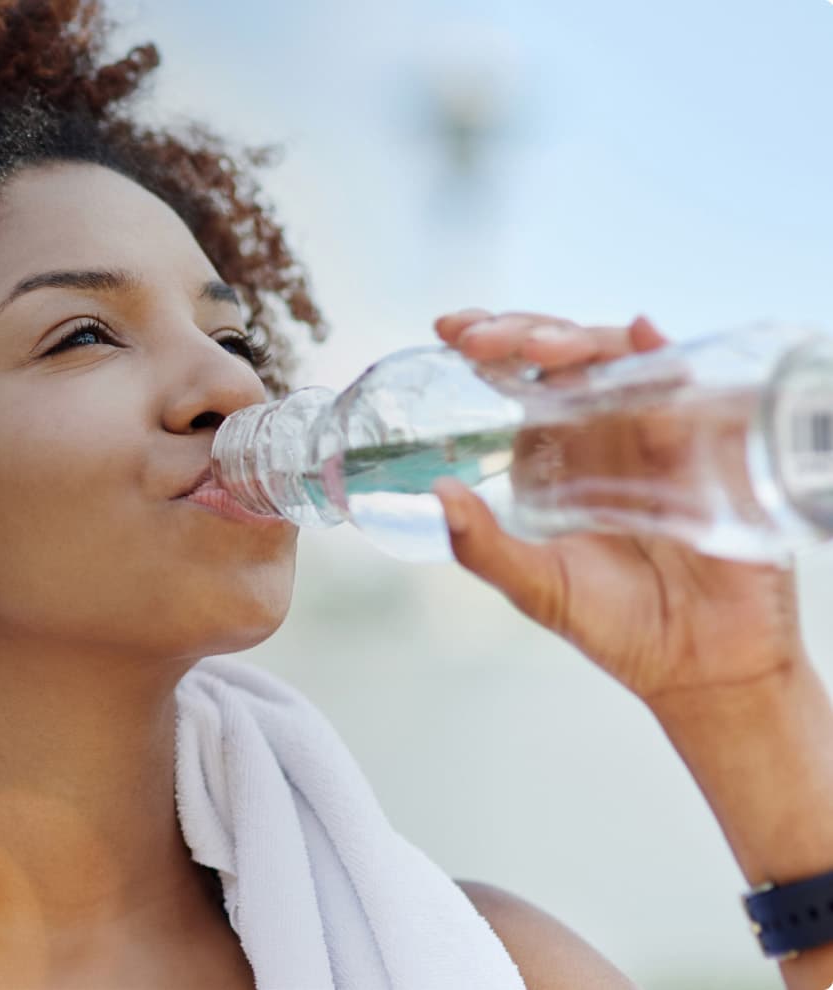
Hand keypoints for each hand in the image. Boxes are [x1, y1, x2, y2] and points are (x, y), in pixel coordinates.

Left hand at [428, 308, 807, 707]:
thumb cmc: (619, 625)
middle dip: (523, 332)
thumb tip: (436, 494)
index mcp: (559, 453)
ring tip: (542, 350)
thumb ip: (482, 546)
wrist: (702, 665)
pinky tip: (643, 337)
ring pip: (621, 357)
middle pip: (566, 354)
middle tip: (482, 339)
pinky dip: (664, 354)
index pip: (521, 380)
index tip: (451, 330)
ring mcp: (659, 432)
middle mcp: (606, 432)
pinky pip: (691, 386)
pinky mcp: (709, 446)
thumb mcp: (536, 586)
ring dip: (580, 341)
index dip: (490, 344)